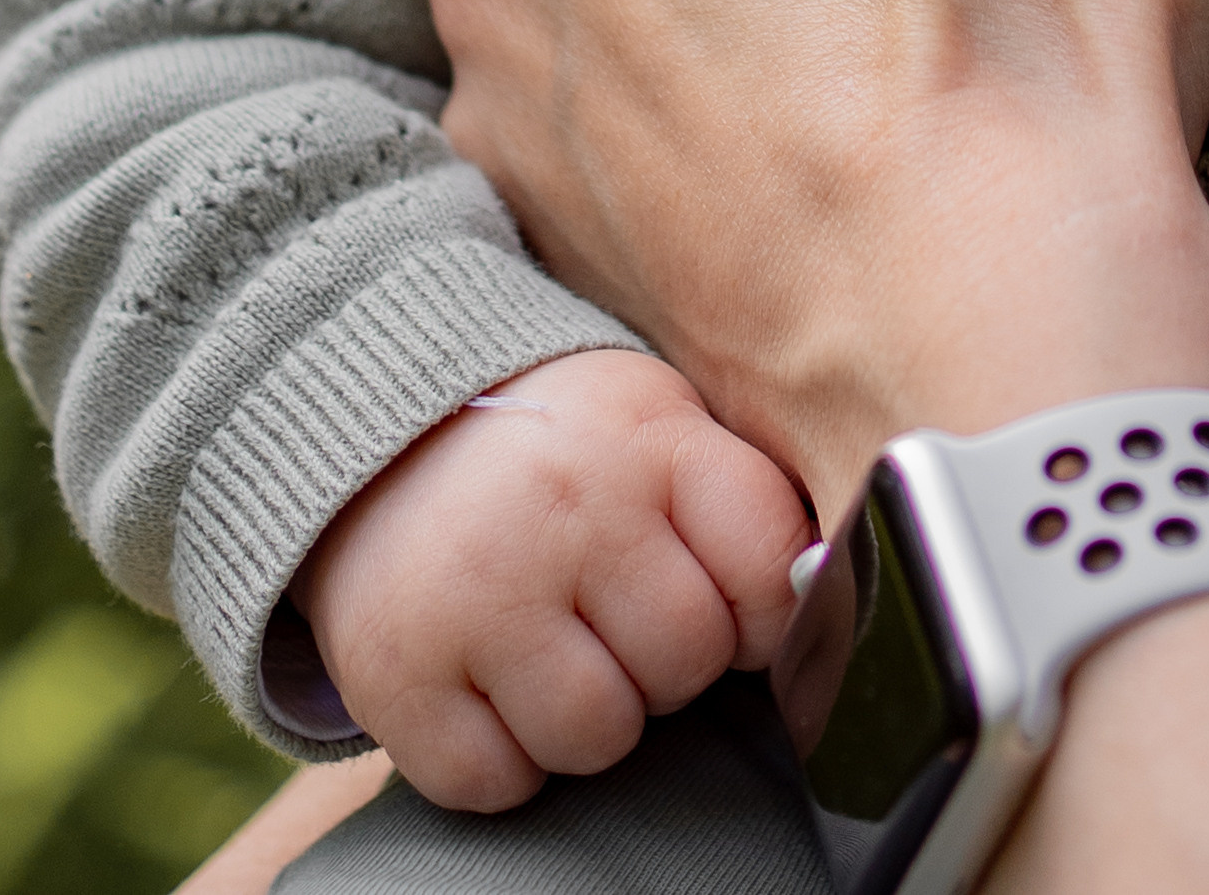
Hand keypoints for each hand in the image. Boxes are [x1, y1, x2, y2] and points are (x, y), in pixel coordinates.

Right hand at [290, 348, 808, 810]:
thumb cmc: (558, 449)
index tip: (731, 605)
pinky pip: (498, 783)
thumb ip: (741, 502)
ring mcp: (478, 594)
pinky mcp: (400, 674)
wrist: (383, 436)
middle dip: (669, 662)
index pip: (771, 568)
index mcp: (650, 443)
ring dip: (591, 716)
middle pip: (688, 662)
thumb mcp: (658, 425)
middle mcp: (568, 511)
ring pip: (600, 736)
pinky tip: (494, 684)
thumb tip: (824, 597)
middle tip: (619, 615)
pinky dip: (505, 759)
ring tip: (558, 648)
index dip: (765, 612)